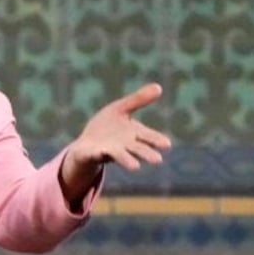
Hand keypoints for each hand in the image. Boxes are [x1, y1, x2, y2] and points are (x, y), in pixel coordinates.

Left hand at [60, 83, 170, 203]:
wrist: (86, 143)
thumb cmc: (108, 126)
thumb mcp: (121, 108)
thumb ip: (138, 99)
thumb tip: (159, 87)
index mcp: (134, 133)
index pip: (149, 137)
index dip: (157, 140)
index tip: (166, 144)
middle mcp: (125, 145)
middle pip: (138, 149)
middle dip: (147, 154)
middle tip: (158, 160)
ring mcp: (109, 150)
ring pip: (120, 156)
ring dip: (127, 161)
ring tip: (136, 167)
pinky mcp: (94, 153)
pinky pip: (96, 153)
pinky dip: (99, 153)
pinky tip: (101, 152)